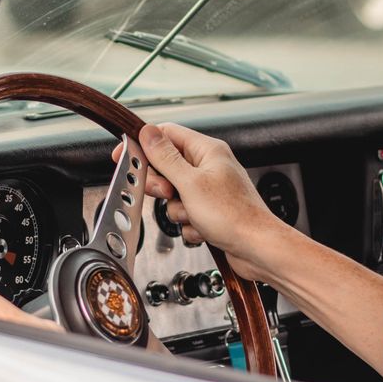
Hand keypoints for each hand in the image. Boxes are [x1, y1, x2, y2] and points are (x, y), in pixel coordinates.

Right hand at [114, 123, 287, 280]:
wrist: (257, 249)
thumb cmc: (234, 216)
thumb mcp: (190, 183)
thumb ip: (165, 157)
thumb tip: (147, 132)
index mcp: (207, 151)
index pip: (167, 134)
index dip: (143, 144)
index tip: (125, 155)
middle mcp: (209, 167)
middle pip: (167, 167)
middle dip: (163, 186)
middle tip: (168, 193)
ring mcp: (210, 190)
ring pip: (174, 196)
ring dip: (178, 210)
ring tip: (195, 215)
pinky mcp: (210, 212)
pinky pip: (185, 214)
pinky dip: (190, 225)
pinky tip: (204, 229)